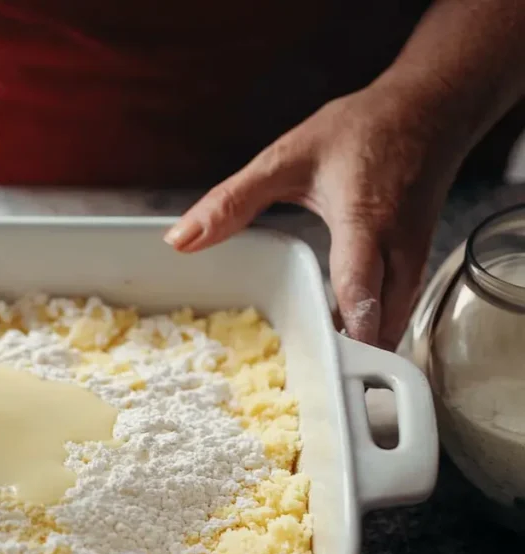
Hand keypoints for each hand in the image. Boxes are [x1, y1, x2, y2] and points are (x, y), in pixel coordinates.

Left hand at [164, 76, 466, 349]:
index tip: (322, 369)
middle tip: (306, 389)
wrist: (432, 106)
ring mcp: (415, 259)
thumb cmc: (363, 128)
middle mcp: (399, 249)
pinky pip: (398, 309)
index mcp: (366, 222)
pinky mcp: (418, 263)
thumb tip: (180, 241)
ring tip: (318, 376)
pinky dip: (372, 328)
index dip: (344, 335)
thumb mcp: (285, 157)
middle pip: (380, 323)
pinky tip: (340, 340)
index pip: (359, 292)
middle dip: (348, 360)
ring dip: (360, 349)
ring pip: (393, 322)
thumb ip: (231, 201)